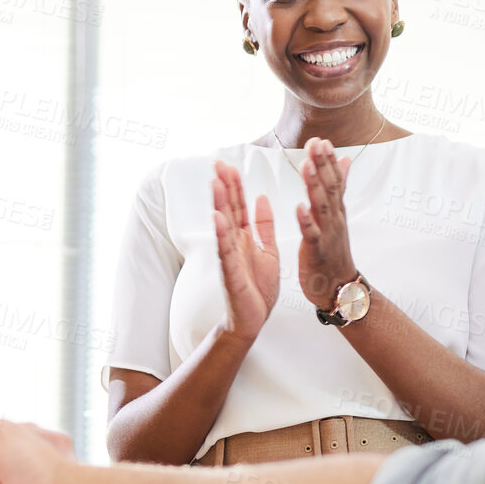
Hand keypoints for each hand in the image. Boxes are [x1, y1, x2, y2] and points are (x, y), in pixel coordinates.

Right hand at [212, 160, 279, 343]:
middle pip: (228, 210)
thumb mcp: (269, 250)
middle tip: (218, 163)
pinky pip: (226, 252)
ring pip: (224, 227)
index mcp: (245, 238)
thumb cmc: (258, 288)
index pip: (238, 206)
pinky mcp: (231, 274)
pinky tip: (218, 219)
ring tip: (216, 183)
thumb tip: (261, 198)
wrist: (254, 319)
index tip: (229, 164)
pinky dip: (221, 235)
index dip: (235, 185)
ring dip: (219, 205)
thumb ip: (264, 226)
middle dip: (224, 187)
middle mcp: (234, 244)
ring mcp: (230, 258)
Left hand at [293, 138, 359, 307]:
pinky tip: (299, 207)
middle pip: (329, 188)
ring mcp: (327, 235)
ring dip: (314, 185)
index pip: (334, 181)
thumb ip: (339, 187)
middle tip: (315, 143)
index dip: (328, 160)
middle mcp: (334, 219)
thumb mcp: (338, 216)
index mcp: (336, 211)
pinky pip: (312, 234)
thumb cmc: (334, 252)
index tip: (321, 140)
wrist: (340, 288)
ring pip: (321, 206)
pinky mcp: (317, 251)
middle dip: (322, 165)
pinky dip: (306, 220)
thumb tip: (345, 160)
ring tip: (307, 165)